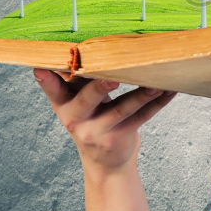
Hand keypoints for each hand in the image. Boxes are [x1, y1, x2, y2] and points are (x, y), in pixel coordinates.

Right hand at [34, 68, 176, 174]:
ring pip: (122, 109)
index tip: (41, 68)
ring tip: (156, 83)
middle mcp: (77, 119)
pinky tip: (169, 90)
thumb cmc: (91, 121)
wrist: (105, 163)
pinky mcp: (120, 137)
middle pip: (87, 99)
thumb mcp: (76, 105)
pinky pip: (142, 117)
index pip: (53, 91)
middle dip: (99, 87)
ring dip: (141, 94)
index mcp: (63, 106)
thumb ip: (76, 82)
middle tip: (112, 76)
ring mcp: (99, 131)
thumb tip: (81, 46)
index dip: (47, 80)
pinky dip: (158, 102)